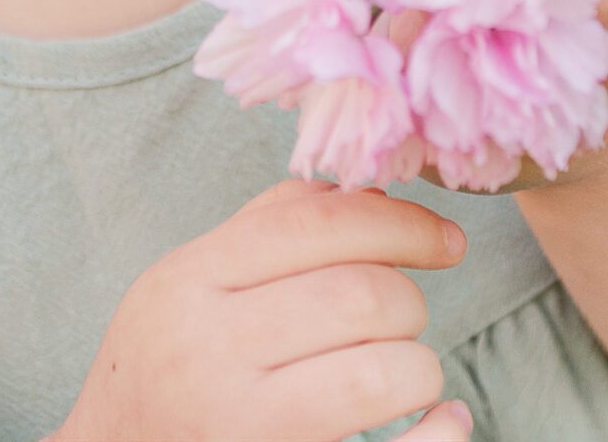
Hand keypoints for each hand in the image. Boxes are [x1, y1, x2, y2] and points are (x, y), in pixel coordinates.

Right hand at [51, 179, 472, 441]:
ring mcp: (238, 428)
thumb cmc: (161, 368)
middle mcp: (207, 353)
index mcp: (189, 282)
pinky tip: (444, 418)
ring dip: (420, 367)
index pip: (318, 225)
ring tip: (405, 371)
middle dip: (409, 301)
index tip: (446, 241)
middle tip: (404, 319)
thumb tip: (370, 190)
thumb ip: (267, 227)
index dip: (402, 223)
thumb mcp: (184, 282)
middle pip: (360, 297)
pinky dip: (439, 436)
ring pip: (381, 377)